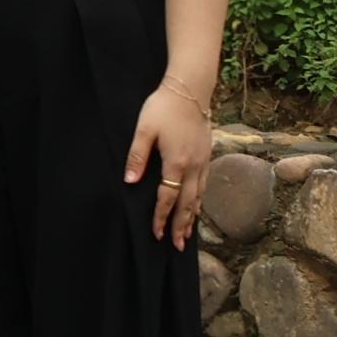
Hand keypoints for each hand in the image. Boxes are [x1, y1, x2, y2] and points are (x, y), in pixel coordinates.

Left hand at [123, 79, 217, 247]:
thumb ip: (137, 156)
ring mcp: (203, 162)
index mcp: (176, 163)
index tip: (156, 233)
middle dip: (181, 226)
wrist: (190, 90)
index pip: (167, 198)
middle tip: (176, 246)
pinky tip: (197, 206)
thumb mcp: (144, 130)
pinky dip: (200, 201)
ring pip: (199, 196)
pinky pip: (204, 185)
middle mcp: (193, 167)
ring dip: (192, 217)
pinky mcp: (207, 156)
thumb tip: (129, 181)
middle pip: (187, 204)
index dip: (161, 217)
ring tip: (187, 234)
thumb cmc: (163, 108)